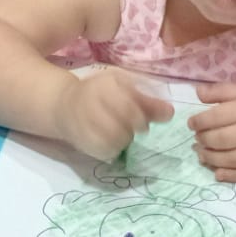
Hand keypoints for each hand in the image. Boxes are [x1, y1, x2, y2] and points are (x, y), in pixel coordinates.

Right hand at [53, 69, 174, 160]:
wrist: (64, 106)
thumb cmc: (100, 95)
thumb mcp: (125, 89)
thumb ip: (148, 101)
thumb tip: (170, 113)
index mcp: (104, 84)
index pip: (129, 106)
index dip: (142, 117)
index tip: (144, 119)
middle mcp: (91, 103)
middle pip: (125, 125)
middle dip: (134, 128)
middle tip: (132, 127)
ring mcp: (84, 124)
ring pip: (118, 140)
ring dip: (125, 139)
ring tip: (119, 132)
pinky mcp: (82, 142)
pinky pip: (108, 152)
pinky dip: (114, 149)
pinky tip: (110, 141)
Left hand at [188, 82, 235, 182]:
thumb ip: (220, 91)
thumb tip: (197, 93)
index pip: (217, 117)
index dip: (199, 122)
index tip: (191, 124)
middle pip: (222, 140)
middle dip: (204, 141)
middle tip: (197, 138)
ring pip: (231, 160)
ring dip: (211, 159)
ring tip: (201, 153)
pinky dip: (230, 177)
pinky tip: (217, 174)